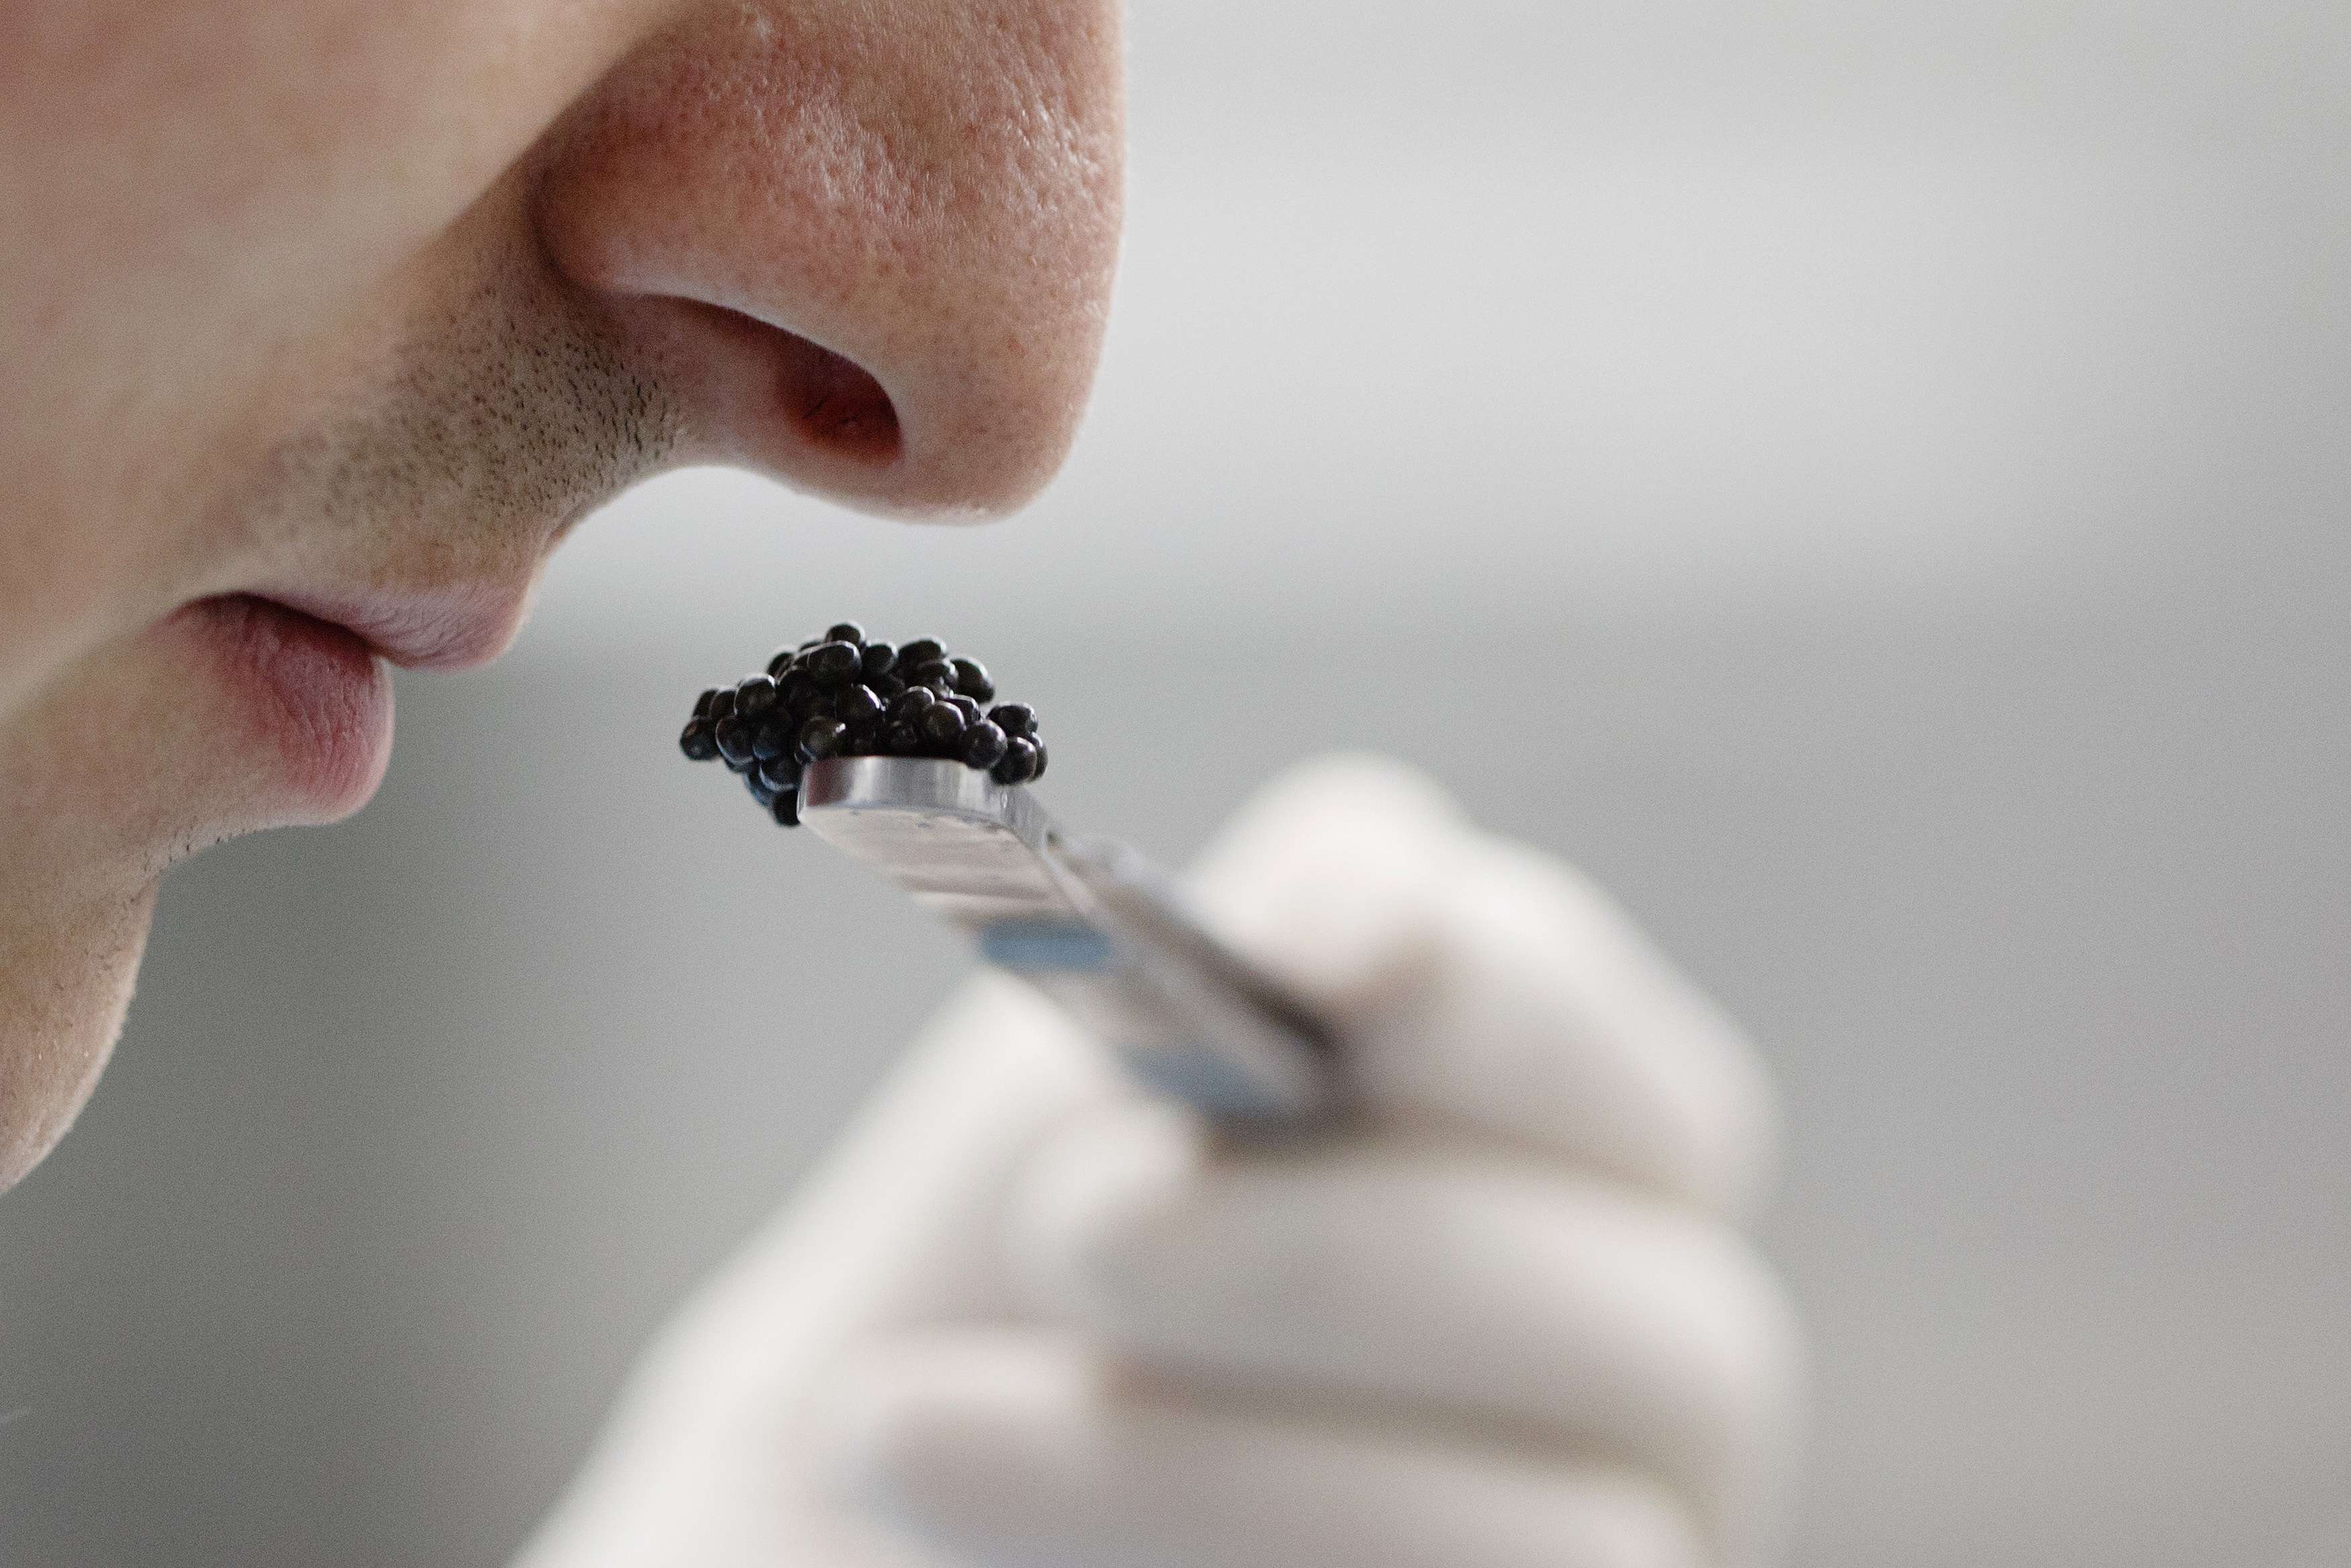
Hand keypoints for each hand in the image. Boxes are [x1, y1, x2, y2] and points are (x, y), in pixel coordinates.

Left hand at [519, 756, 1802, 1567]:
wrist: (837, 1519)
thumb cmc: (963, 1311)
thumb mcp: (1057, 1105)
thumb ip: (1225, 967)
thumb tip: (1372, 905)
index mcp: (1573, 1203)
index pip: (1648, 1086)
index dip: (1503, 996)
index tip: (1306, 949)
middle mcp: (1641, 1407)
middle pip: (1674, 1327)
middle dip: (1341, 1257)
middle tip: (1076, 1219)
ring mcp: (1604, 1561)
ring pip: (1567, 1543)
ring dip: (1199, 1463)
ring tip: (901, 1422)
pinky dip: (1170, 1544)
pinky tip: (939, 1486)